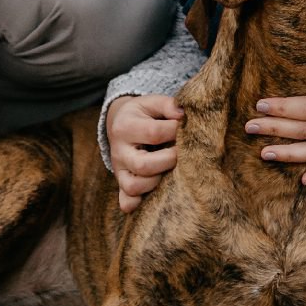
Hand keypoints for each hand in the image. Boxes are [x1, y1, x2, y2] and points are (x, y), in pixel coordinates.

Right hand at [106, 93, 182, 212]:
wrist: (120, 123)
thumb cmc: (143, 114)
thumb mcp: (151, 102)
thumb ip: (168, 104)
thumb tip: (184, 115)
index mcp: (125, 126)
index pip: (154, 133)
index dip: (175, 132)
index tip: (186, 128)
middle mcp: (118, 151)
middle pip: (143, 165)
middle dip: (169, 161)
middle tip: (181, 153)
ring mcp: (119, 170)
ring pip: (134, 186)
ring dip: (157, 182)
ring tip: (169, 170)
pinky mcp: (121, 183)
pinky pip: (126, 201)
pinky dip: (137, 203)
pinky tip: (153, 197)